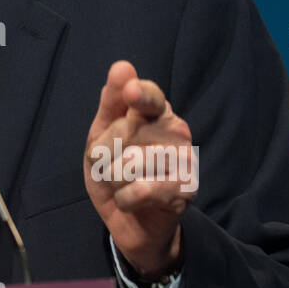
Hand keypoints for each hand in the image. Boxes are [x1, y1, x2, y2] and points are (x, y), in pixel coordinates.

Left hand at [83, 60, 196, 279]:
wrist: (131, 221)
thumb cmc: (115, 170)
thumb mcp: (102, 135)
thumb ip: (111, 103)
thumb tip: (123, 66)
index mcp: (155, 111)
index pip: (150, 96)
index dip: (140, 94)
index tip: (130, 92)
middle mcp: (176, 129)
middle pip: (124, 132)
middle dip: (103, 154)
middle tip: (112, 165)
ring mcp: (184, 159)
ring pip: (129, 163)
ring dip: (113, 180)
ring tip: (125, 183)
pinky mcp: (186, 190)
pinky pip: (140, 191)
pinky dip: (125, 199)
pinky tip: (131, 200)